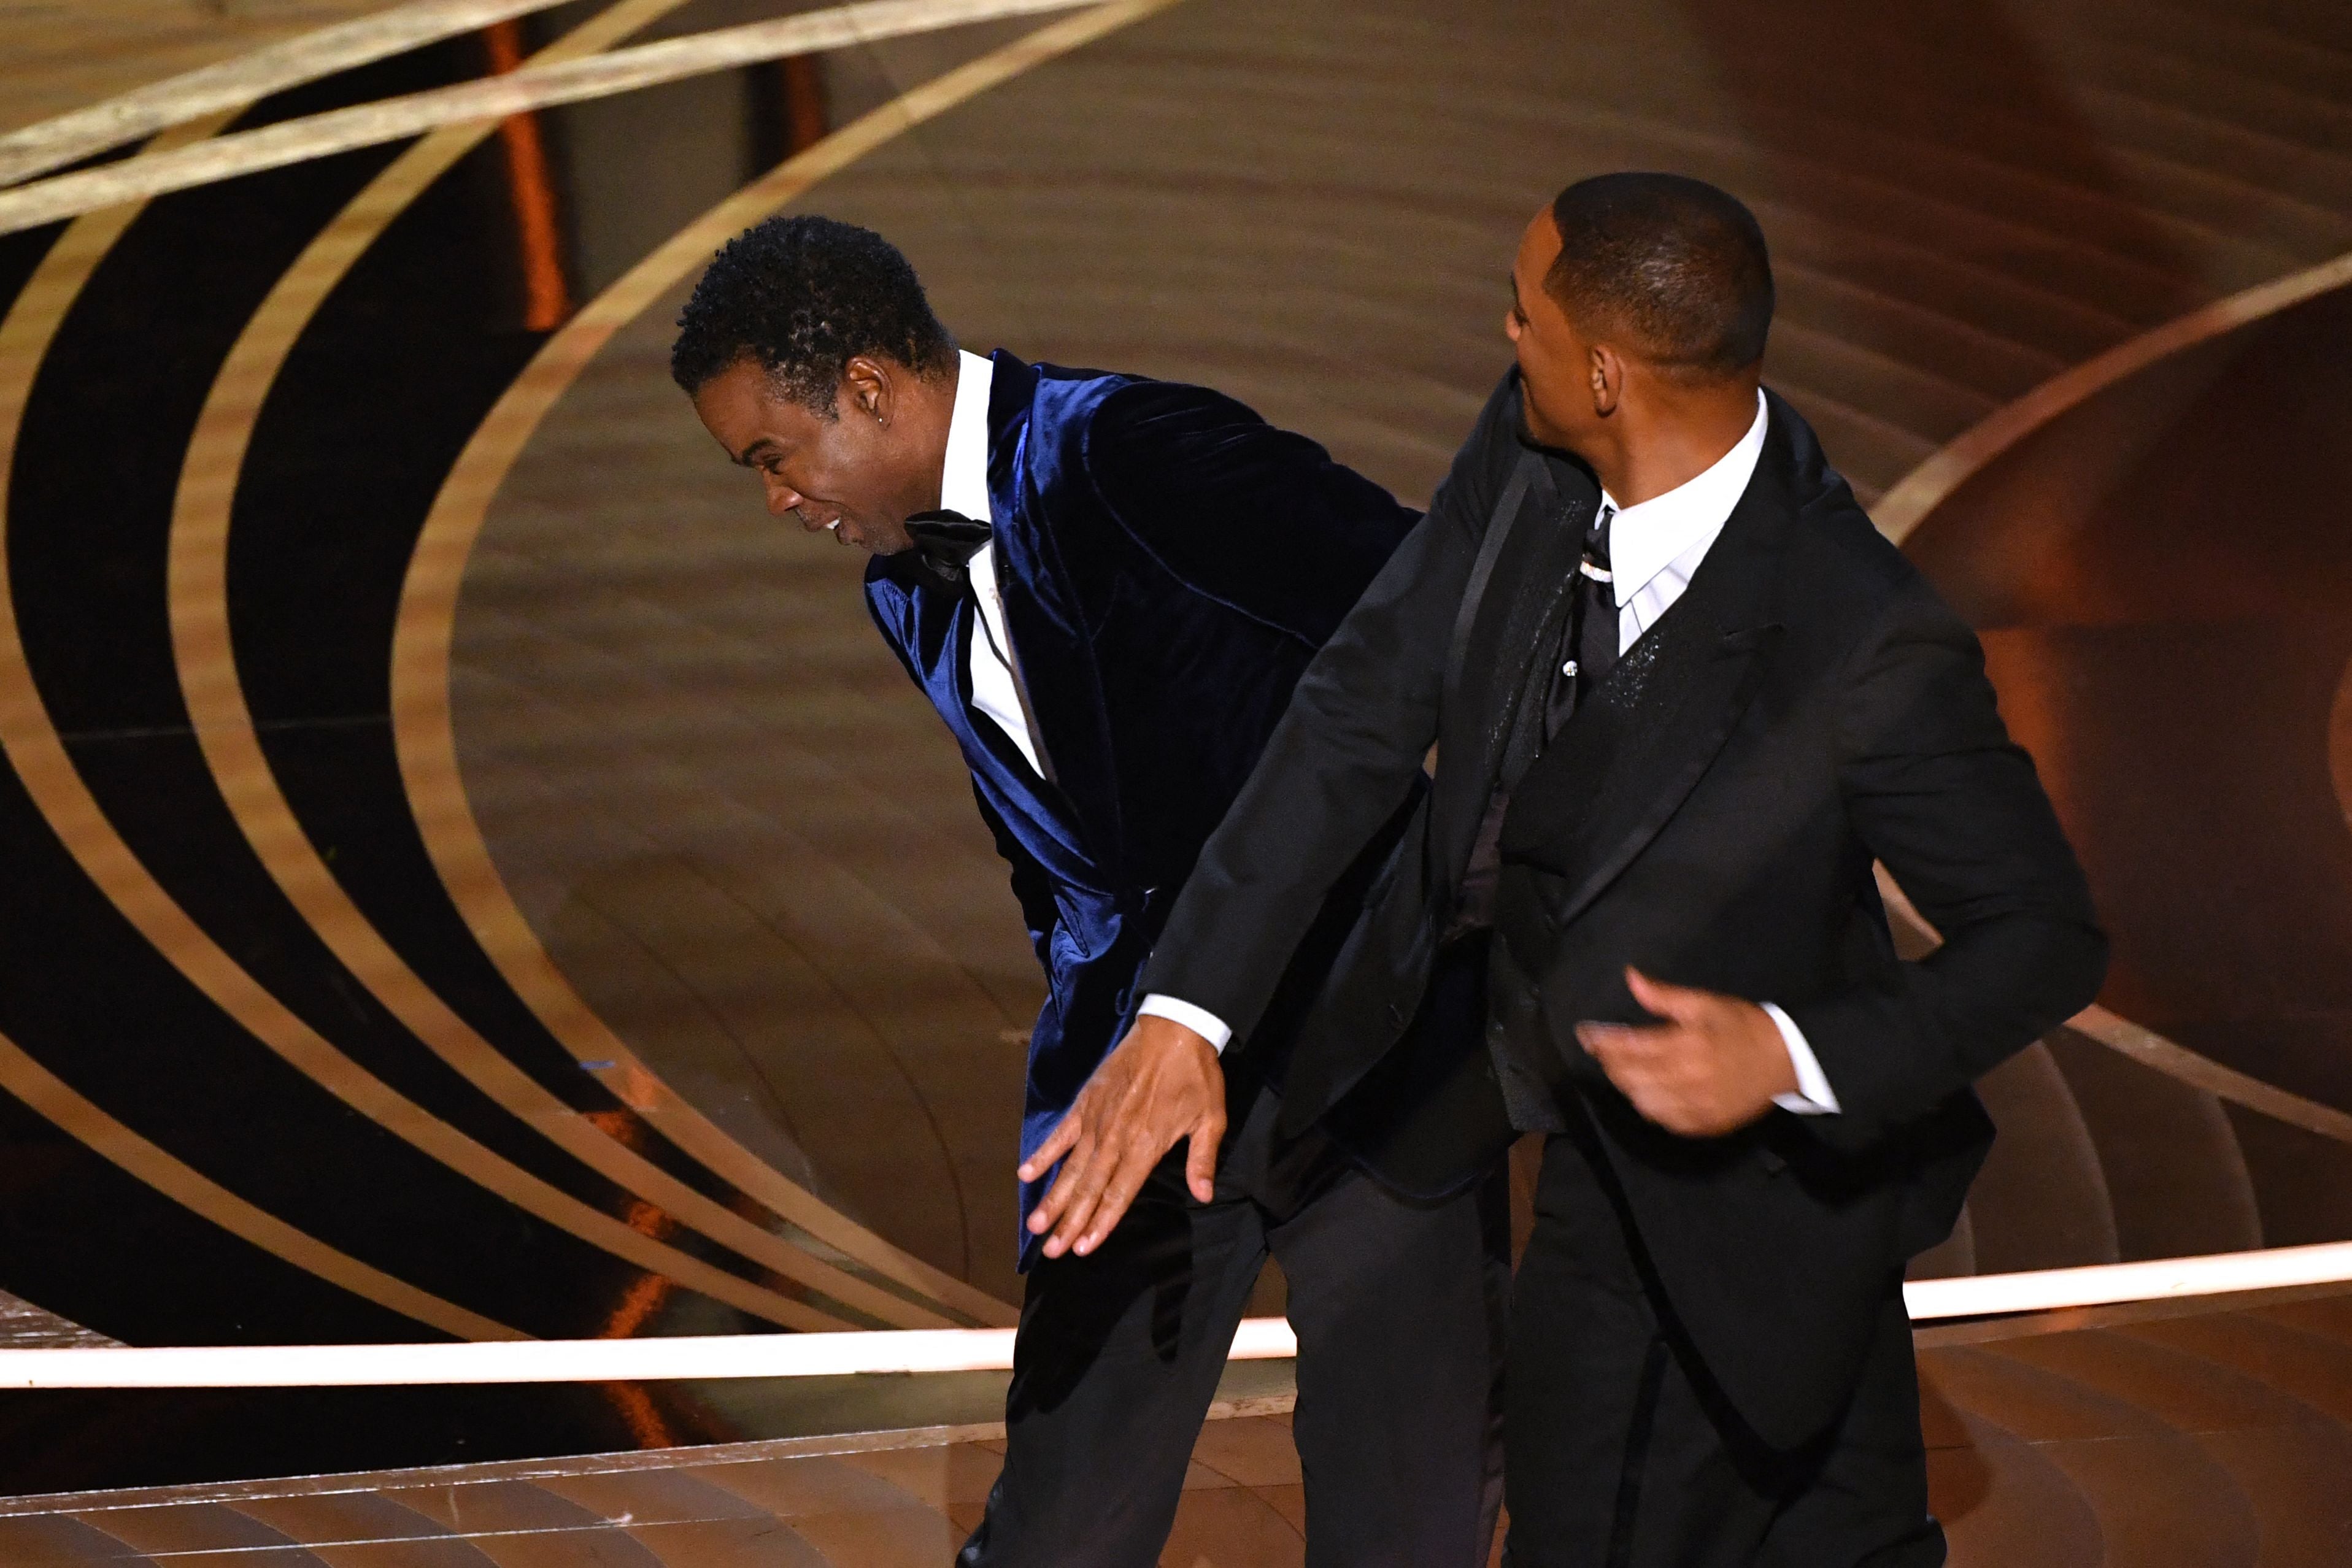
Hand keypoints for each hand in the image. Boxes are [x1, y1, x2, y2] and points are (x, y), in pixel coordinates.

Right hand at [1018, 1016, 1226, 1258]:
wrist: (1174, 1029)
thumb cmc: (1196, 1076)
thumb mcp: (1211, 1119)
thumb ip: (1202, 1160)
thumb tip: (1203, 1196)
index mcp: (1146, 1146)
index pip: (1119, 1193)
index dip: (1101, 1223)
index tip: (1083, 1248)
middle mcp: (1115, 1138)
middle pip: (1089, 1188)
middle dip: (1070, 1222)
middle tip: (1050, 1250)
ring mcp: (1096, 1120)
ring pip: (1071, 1167)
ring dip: (1053, 1198)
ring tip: (1034, 1224)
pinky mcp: (1086, 1103)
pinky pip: (1061, 1133)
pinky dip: (1044, 1154)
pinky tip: (1026, 1174)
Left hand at [1577, 969, 1796, 1136]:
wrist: (1787, 1061)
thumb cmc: (1744, 1027)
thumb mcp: (1706, 1003)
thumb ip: (1664, 996)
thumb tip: (1631, 977)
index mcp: (1686, 1046)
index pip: (1630, 1047)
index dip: (1602, 1041)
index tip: (1585, 1034)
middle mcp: (1686, 1080)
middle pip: (1630, 1077)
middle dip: (1610, 1063)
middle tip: (1602, 1050)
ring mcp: (1695, 1107)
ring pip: (1643, 1101)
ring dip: (1626, 1085)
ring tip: (1621, 1069)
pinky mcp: (1705, 1125)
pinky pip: (1664, 1120)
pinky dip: (1648, 1106)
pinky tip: (1645, 1093)